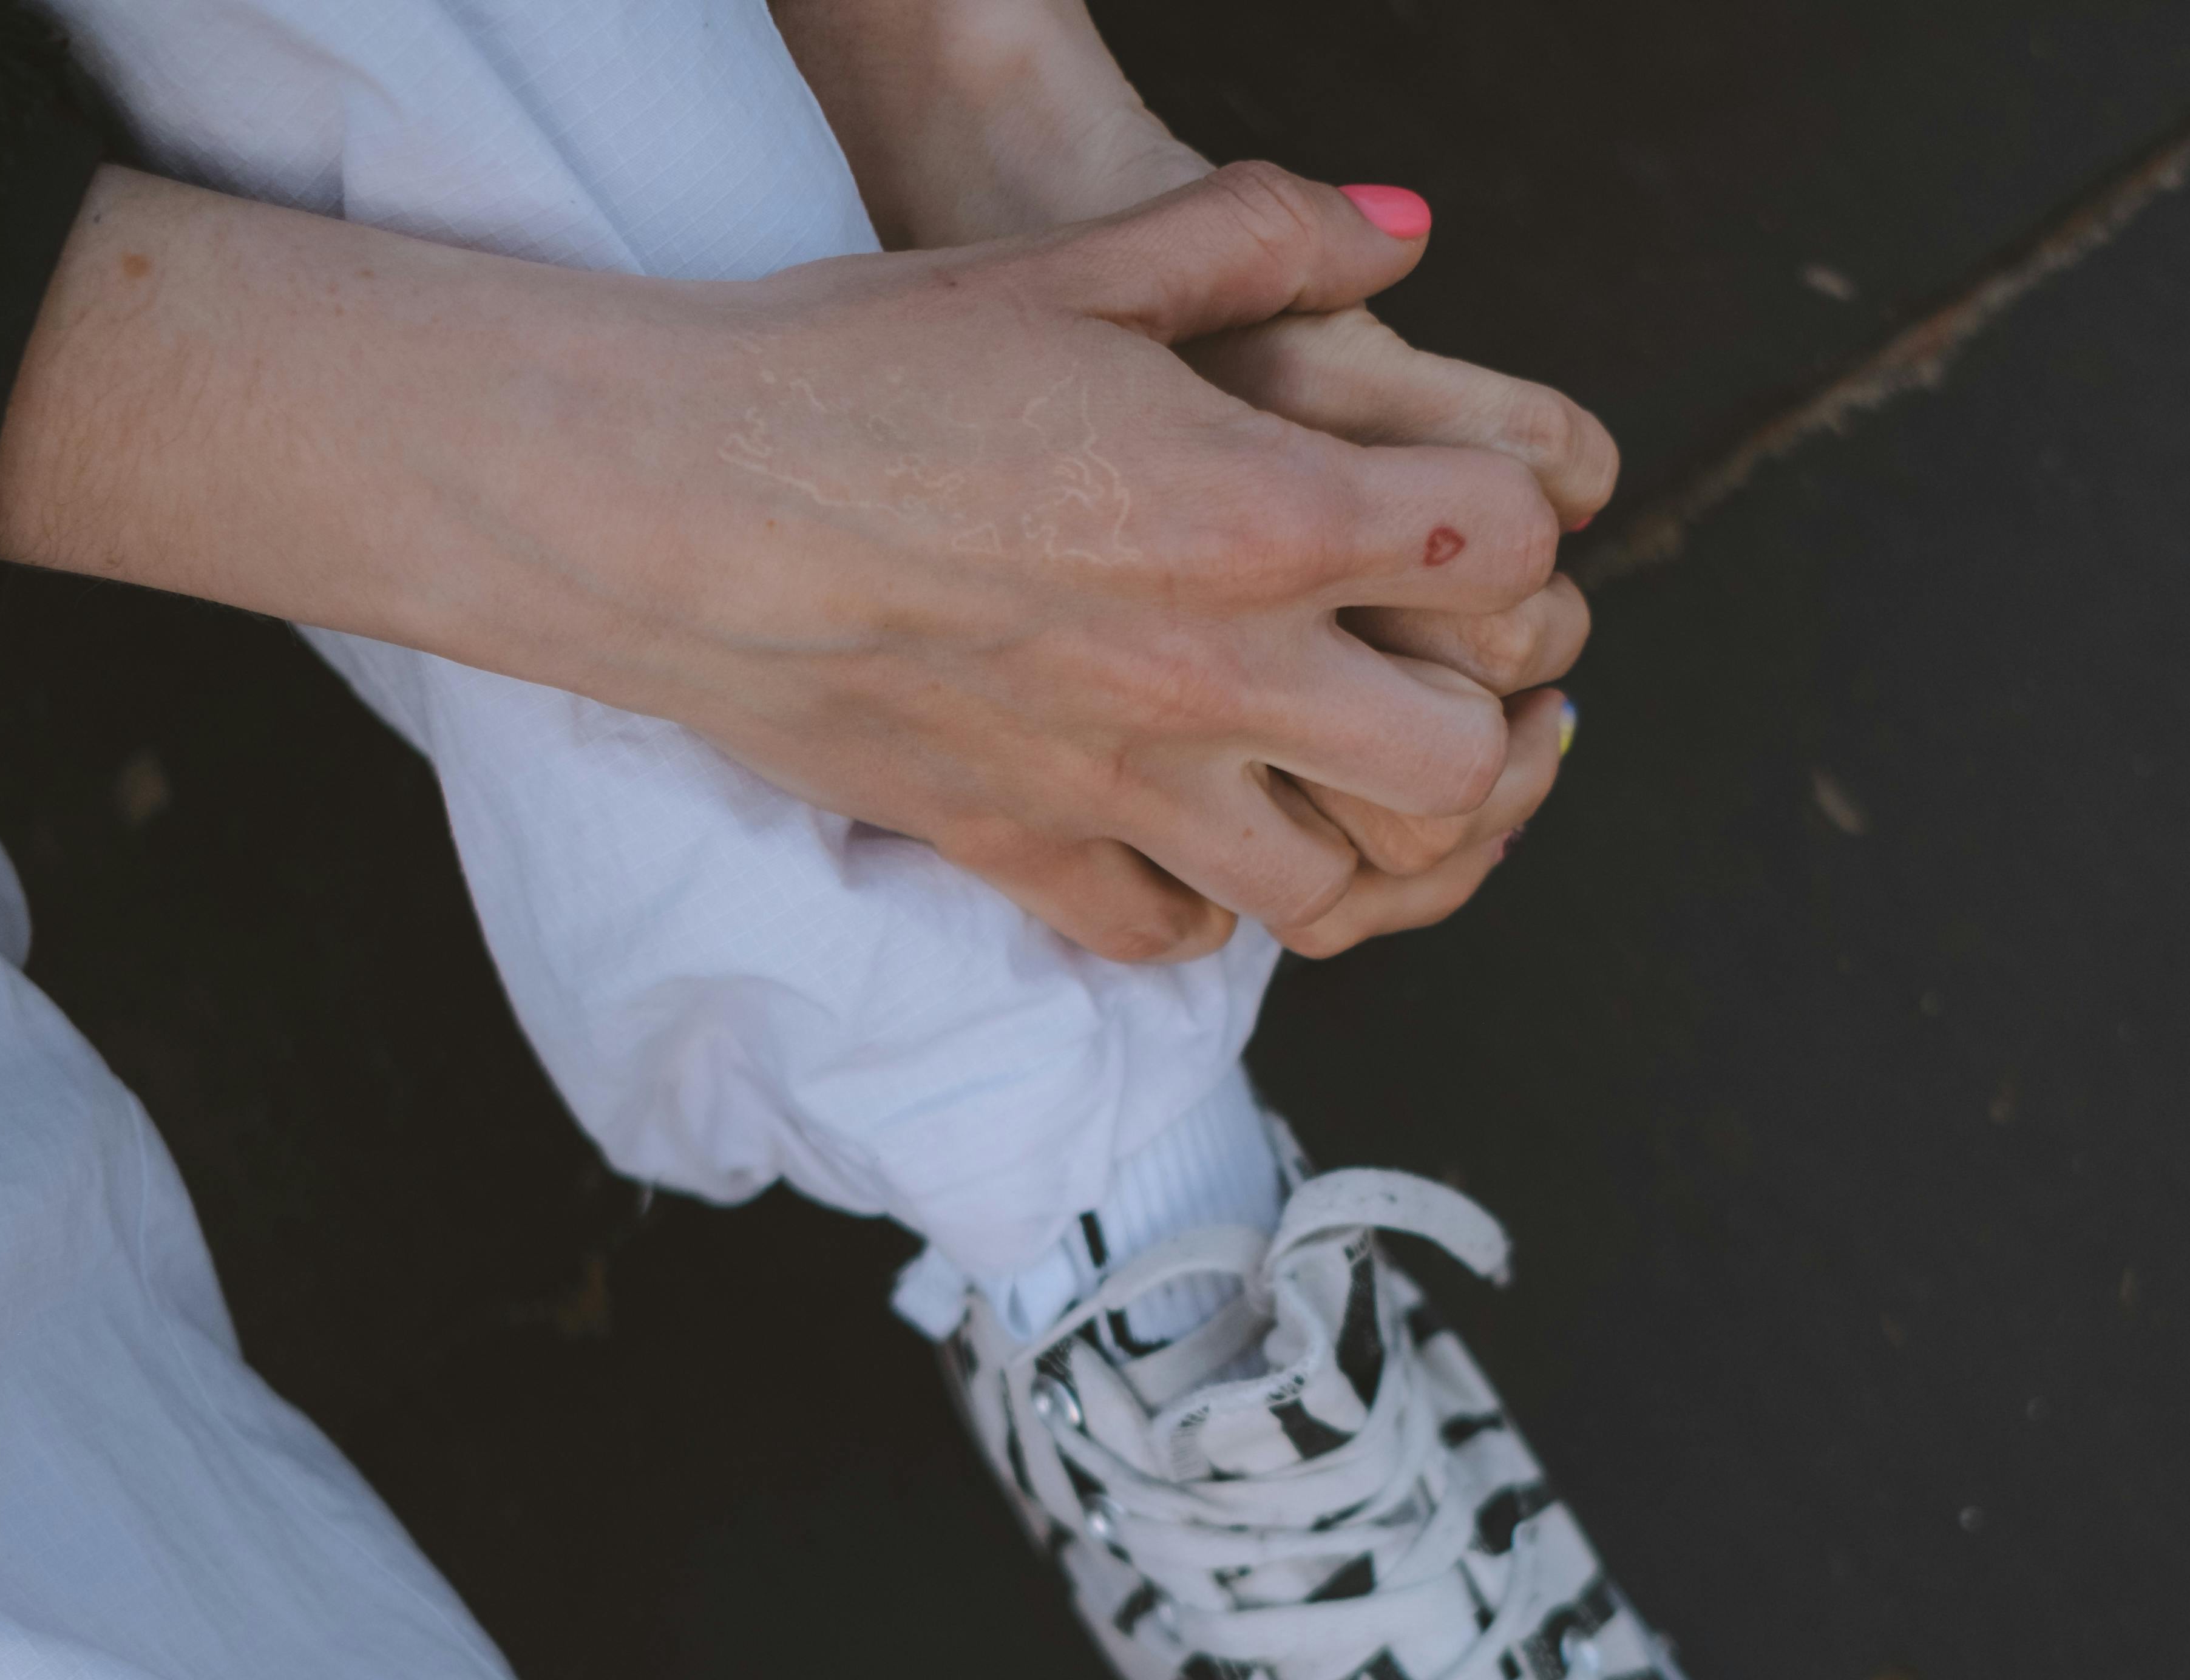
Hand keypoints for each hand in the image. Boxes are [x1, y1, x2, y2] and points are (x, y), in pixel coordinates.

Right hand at [775, 0, 1614, 905]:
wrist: (664, 494)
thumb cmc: (861, 362)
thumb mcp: (1080, 260)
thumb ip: (1262, 233)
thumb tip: (1402, 235)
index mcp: (1260, 513)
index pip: (1508, 549)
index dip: (1525, 527)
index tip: (1481, 515)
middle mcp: (1218, 675)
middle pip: (1462, 764)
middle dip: (1493, 727)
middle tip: (1470, 685)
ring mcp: (1123, 786)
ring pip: (1333, 894)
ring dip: (1368, 844)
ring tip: (1360, 784)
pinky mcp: (1022, 851)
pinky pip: (1166, 937)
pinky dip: (1202, 907)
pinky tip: (1199, 841)